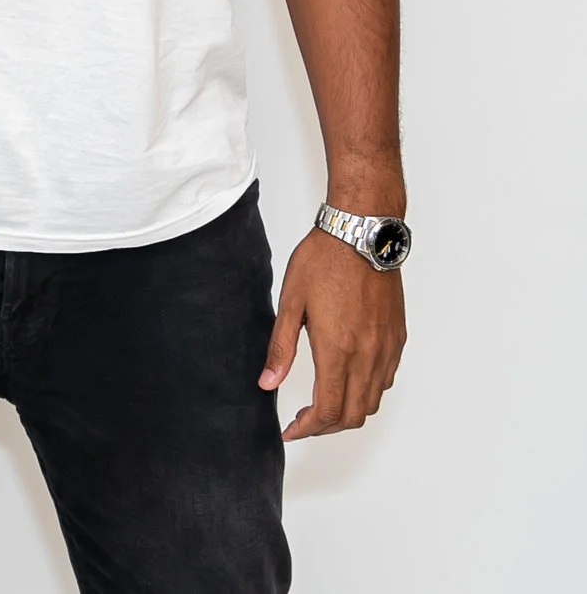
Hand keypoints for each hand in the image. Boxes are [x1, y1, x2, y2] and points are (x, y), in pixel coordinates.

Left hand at [260, 228, 405, 438]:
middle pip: (353, 415)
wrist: (362, 234)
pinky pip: (386, 380)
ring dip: (348, 413)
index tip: (289, 431)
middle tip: (301, 423)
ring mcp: (387, 348)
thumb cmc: (323, 261)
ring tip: (322, 406)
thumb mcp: (291, 303)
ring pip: (373, 402)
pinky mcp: (397, 338)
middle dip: (326, 427)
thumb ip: (280, 348)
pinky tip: (346, 380)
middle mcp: (368, 355)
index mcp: (338, 349)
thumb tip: (267, 384)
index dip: (307, 429)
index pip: (327, 410)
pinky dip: (367, 392)